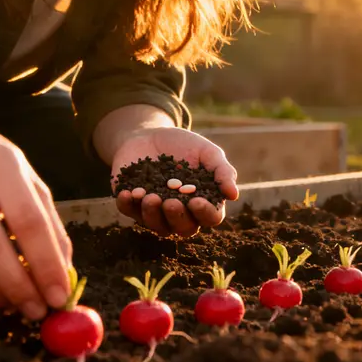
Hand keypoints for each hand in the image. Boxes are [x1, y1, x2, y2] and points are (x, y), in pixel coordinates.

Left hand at [110, 127, 238, 236]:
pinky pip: (129, 212)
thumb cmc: (183, 145)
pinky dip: (127, 205)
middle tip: (171, 202)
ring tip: (150, 197)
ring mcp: (155, 211)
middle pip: (183, 227)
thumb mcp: (206, 152)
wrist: (149, 134)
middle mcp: (180, 213)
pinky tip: (127, 193)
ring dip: (153, 214)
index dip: (205, 213)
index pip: (210, 217)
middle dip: (177, 217)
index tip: (197, 200)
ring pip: (156, 225)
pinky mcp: (132, 204)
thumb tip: (233, 194)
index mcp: (202, 202)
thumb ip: (222, 171)